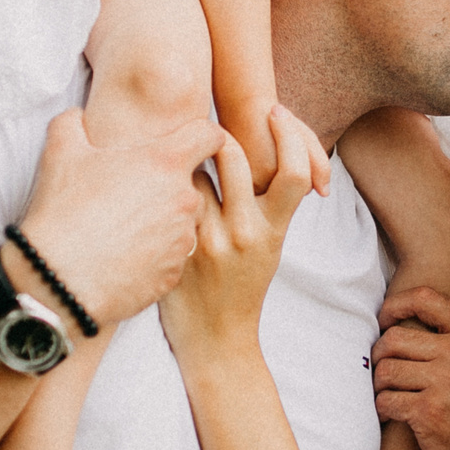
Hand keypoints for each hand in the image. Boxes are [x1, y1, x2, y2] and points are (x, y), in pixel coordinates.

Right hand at [15, 109, 227, 330]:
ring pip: (184, 222)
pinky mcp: (174, 274)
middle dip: (170, 185)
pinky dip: (155, 254)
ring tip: (126, 227)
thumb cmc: (63, 212)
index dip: (204, 135)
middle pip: (193, 183)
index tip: (189, 142)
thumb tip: (79, 117)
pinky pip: (172, 256)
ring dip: (164, 220)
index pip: (210, 136)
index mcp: (166, 163)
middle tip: (136, 192)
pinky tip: (125, 254)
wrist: (59, 281)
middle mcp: (184, 200)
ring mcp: (182, 240)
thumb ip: (74, 122)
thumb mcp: (61, 152)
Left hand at [162, 107, 328, 365]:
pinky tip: (155, 182)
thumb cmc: (243, 286)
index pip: (294, 170)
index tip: (275, 110)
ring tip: (177, 156)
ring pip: (195, 173)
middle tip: (206, 126)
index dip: (289, 133)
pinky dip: (164, 186)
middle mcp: (247, 232)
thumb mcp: (270, 246)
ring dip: (187, 159)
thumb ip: (269, 205)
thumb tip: (271, 155)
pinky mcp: (180, 249)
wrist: (218, 339)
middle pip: (236, 157)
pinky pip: (170, 201)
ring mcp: (211, 240)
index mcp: (276, 228)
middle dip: (219, 134)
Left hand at [373, 288, 449, 449]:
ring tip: (388, 395)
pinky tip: (391, 416)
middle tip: (381, 372)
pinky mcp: (428, 411)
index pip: (425, 298)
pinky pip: (385, 400)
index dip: (395, 305)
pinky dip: (382, 409)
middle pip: (394, 338)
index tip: (383, 320)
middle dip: (379, 356)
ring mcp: (446, 382)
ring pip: (385, 370)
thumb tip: (399, 320)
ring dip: (379, 386)